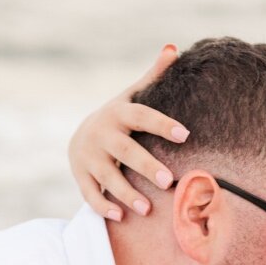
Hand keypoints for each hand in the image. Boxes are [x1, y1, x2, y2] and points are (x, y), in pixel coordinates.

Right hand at [69, 44, 187, 221]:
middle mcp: (102, 134)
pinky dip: (103, 206)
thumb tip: (173, 48)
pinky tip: (120, 216)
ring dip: (127, 193)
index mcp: (119, 113)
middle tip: (169, 181)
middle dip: (146, 166)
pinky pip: (90, 194)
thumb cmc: (119, 118)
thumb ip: (153, 76)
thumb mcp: (132, 96)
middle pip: (126, 151)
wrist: (80, 136)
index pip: (142, 116)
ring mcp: (89, 157)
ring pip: (108, 177)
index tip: (185, 134)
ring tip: (148, 209)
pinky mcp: (80, 176)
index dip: (162, 124)